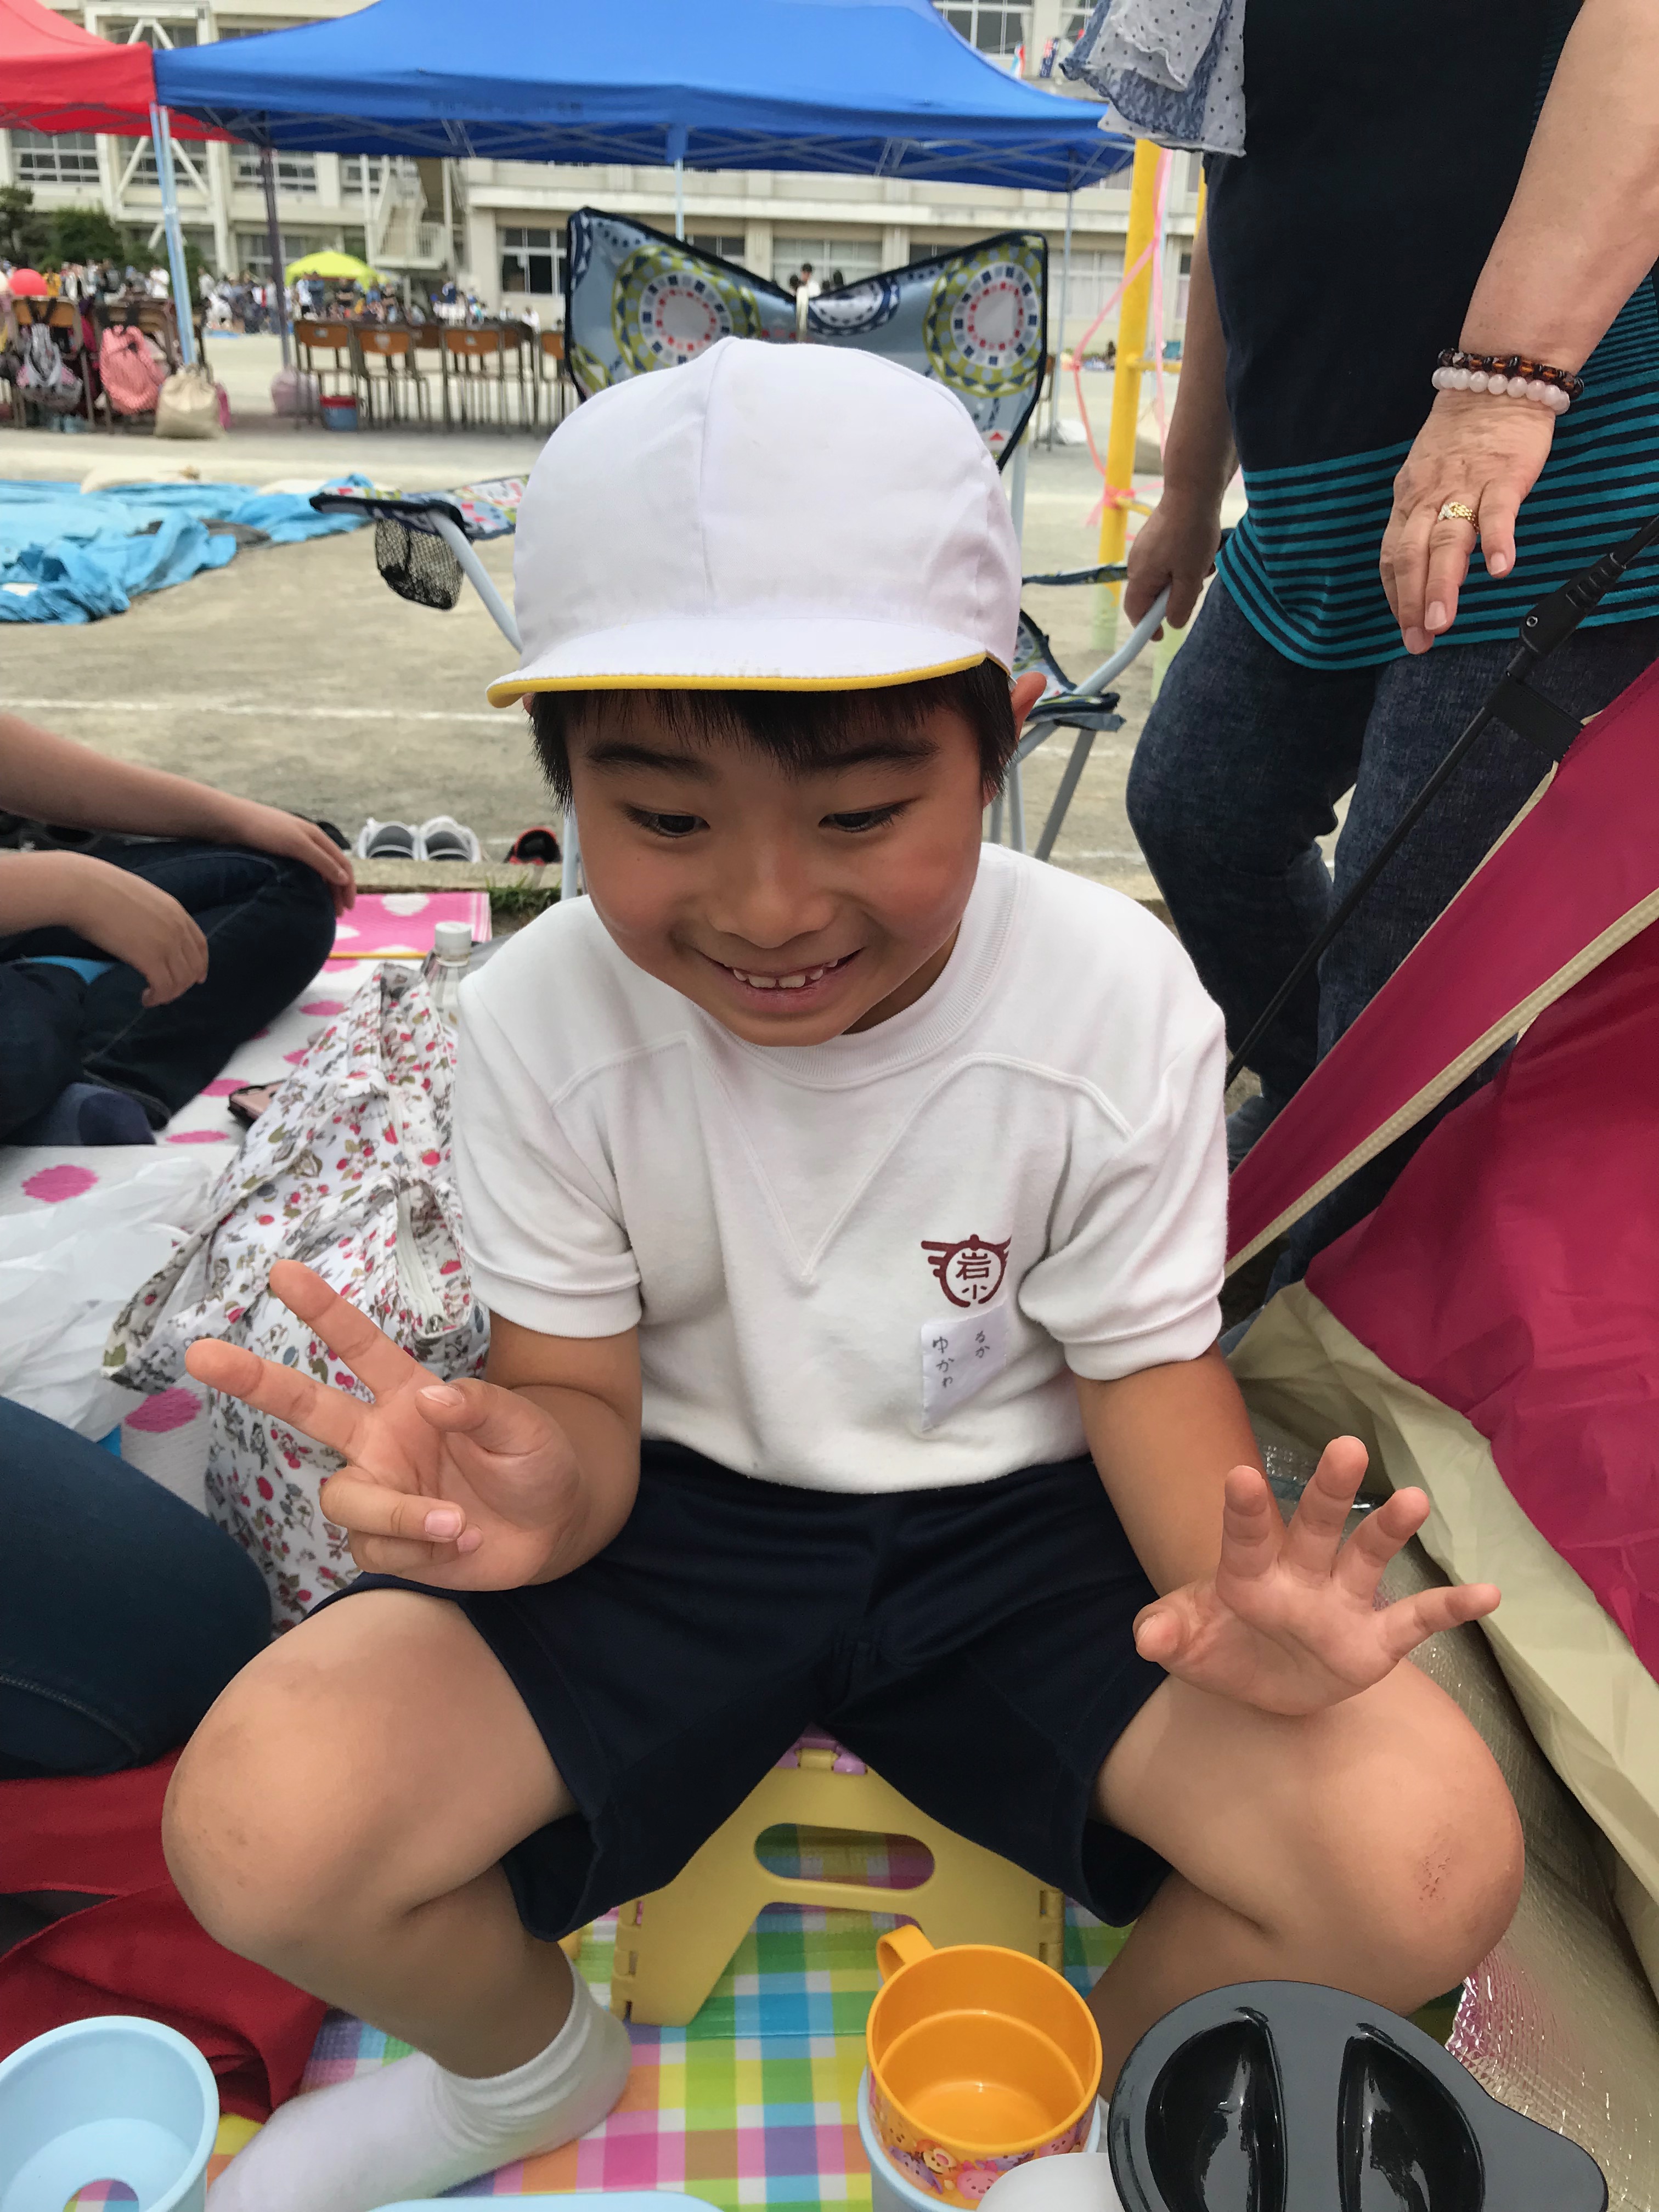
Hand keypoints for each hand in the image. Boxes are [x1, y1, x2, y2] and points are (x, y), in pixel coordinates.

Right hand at [64, 854, 208, 1007]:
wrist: (83, 889)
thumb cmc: (99, 890)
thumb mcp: (139, 899)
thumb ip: (151, 915)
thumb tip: (145, 931)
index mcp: (176, 911)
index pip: (200, 945)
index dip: (200, 965)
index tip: (196, 978)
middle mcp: (177, 928)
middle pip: (194, 966)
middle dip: (183, 984)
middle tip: (166, 992)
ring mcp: (166, 943)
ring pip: (181, 980)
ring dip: (169, 994)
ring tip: (153, 997)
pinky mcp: (150, 959)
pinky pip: (164, 987)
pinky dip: (158, 998)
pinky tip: (146, 999)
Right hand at [185, 1260, 584, 1590]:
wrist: (554, 1528)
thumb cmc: (537, 1461)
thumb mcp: (527, 1428)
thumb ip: (483, 1408)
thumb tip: (433, 1398)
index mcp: (410, 1395)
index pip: (360, 1347)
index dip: (323, 1310)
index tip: (282, 1273)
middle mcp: (382, 1438)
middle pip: (304, 1407)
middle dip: (253, 1379)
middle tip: (201, 1353)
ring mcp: (379, 1490)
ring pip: (344, 1498)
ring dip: (396, 1514)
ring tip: (454, 1521)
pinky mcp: (384, 1543)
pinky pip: (372, 1551)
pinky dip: (415, 1551)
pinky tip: (455, 1545)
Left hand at [216, 799, 355, 915]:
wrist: (230, 821)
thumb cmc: (265, 831)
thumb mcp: (297, 845)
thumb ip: (322, 861)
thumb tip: (345, 879)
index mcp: (317, 837)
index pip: (343, 863)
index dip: (349, 886)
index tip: (348, 908)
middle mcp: (309, 841)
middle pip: (332, 868)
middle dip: (338, 890)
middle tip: (337, 914)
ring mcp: (293, 846)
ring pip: (317, 870)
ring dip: (324, 889)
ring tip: (323, 908)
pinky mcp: (278, 852)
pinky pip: (302, 871)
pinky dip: (308, 884)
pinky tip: (303, 894)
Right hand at [1124, 488, 1223, 633]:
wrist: (1192, 489)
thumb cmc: (1191, 534)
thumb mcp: (1190, 576)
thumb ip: (1180, 604)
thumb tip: (1171, 623)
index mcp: (1141, 576)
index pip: (1135, 611)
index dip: (1147, 627)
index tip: (1161, 635)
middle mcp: (1138, 563)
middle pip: (1152, 594)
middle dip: (1175, 595)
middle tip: (1197, 584)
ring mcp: (1146, 547)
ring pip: (1165, 575)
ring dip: (1185, 576)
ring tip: (1204, 562)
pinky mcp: (1157, 535)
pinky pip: (1169, 559)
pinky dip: (1185, 561)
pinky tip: (1201, 549)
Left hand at [1131, 1437, 1498, 1716]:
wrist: (1260, 1679)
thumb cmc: (1220, 1645)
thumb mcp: (1186, 1645)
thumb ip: (1168, 1634)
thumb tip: (1146, 1636)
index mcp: (1248, 1573)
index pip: (1244, 1539)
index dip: (1243, 1511)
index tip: (1240, 1474)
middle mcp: (1301, 1575)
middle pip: (1316, 1526)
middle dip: (1330, 1491)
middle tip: (1345, 1446)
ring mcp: (1343, 1601)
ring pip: (1368, 1556)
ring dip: (1389, 1529)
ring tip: (1415, 1499)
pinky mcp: (1377, 1639)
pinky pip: (1419, 1619)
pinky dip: (1452, 1607)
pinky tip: (1489, 1592)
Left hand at [1381, 390, 1556, 654]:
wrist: (1496, 380)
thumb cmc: (1463, 436)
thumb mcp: (1429, 477)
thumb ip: (1426, 520)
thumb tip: (1430, 569)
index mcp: (1409, 499)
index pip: (1393, 556)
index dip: (1396, 596)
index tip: (1404, 630)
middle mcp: (1430, 495)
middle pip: (1413, 554)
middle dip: (1411, 602)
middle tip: (1418, 640)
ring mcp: (1467, 484)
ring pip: (1447, 540)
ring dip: (1442, 584)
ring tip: (1441, 621)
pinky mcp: (1504, 473)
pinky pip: (1498, 511)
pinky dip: (1497, 540)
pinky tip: (1499, 569)